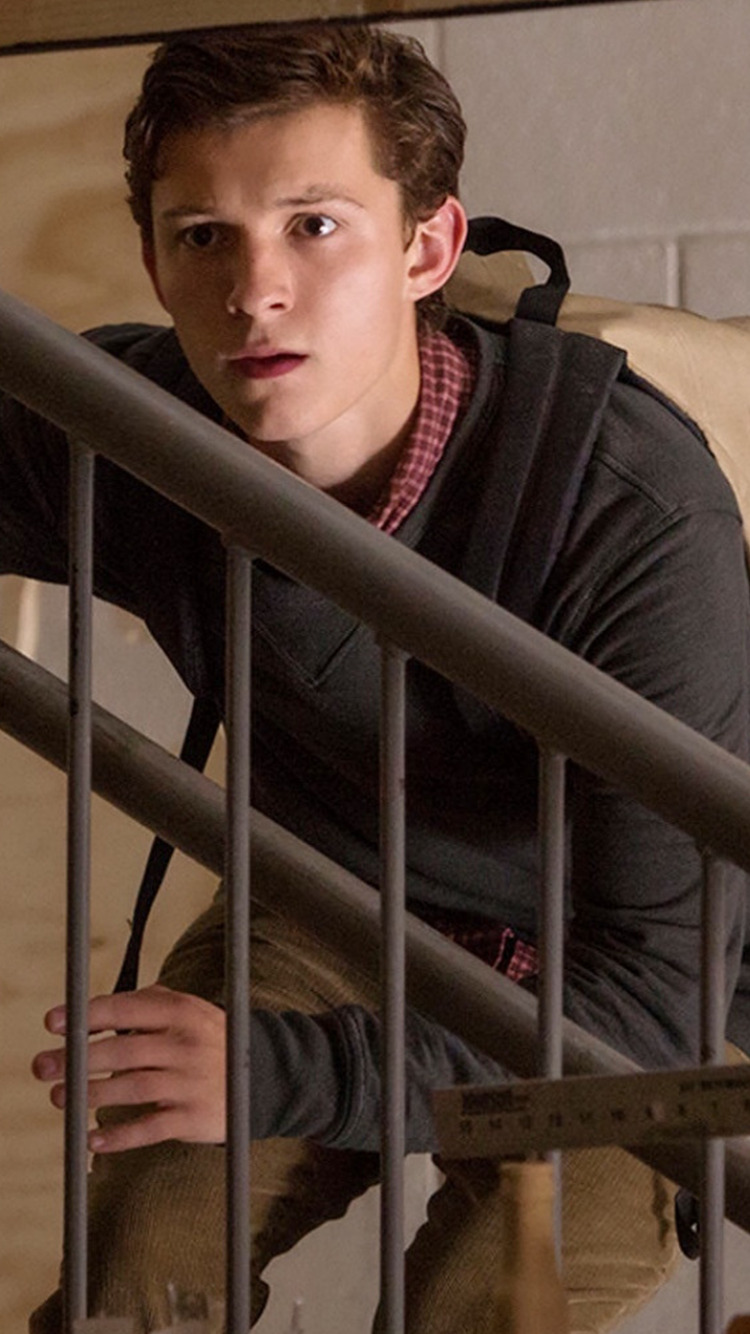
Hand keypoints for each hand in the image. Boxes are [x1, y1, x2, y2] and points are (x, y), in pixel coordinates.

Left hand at [31, 984, 225, 1152]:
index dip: (86, 1016)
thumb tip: (95, 1007)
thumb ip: (149, 1004)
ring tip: (61, 1097)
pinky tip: (93, 1139)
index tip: (52, 1024)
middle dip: (77, 1060)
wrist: (264, 1076)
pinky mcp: (195, 1117)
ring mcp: (192, 1082)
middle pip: (123, 1052)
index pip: (127, 1010)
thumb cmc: (211, 1039)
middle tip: (43, 1066)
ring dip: (91, 1095)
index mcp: (182, 1012)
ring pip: (132, 1089)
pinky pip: (150, 1128)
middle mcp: (187, 1045)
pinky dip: (119, 1136)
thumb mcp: (190, 1011)